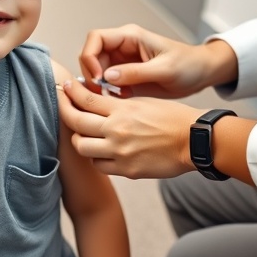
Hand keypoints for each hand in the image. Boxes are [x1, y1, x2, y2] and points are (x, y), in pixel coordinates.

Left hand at [57, 78, 200, 179]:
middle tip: (62, 106)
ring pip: (81, 146)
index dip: (70, 92)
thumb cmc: (172, 118)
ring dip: (79, 139)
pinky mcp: (127, 170)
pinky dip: (95, 157)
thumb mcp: (143, 102)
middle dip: (64, 111)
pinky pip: (98, 164)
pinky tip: (100, 150)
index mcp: (122, 110)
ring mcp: (120, 152)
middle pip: (75, 122)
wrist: (194, 140)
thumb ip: (116, 105)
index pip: (85, 99)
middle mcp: (117, 130)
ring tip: (83, 133)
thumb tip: (92, 101)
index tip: (64, 87)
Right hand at [78, 24, 237, 98]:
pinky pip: (107, 83)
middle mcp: (122, 47)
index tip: (98, 78)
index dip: (90, 57)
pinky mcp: (126, 76)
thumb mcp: (165, 70)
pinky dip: (107, 93)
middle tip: (101, 93)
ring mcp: (123, 61)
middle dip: (91, 74)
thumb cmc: (189, 65)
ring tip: (112, 98)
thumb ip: (135, 72)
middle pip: (91, 56)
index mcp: (130, 37)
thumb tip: (107, 77)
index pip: (96, 38)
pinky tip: (120, 100)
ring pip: (96, 71)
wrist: (202, 73)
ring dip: (98, 86)